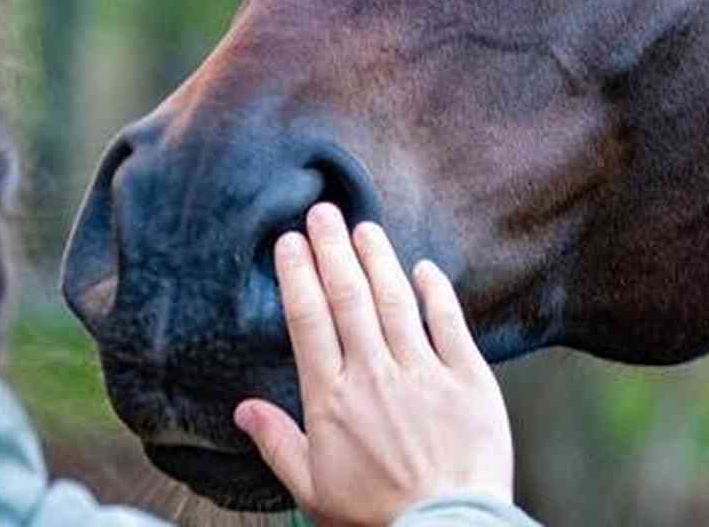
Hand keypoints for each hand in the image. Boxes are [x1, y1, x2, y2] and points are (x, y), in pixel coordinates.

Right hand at [234, 203, 513, 526]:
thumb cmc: (377, 518)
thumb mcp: (314, 490)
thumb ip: (278, 442)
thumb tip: (242, 409)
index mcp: (333, 400)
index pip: (309, 320)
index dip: (298, 275)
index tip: (290, 242)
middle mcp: (374, 375)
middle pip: (348, 297)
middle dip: (332, 249)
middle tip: (322, 211)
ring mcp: (423, 373)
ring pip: (394, 300)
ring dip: (377, 258)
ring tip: (363, 227)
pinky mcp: (467, 379)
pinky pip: (448, 323)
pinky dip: (435, 291)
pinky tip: (423, 267)